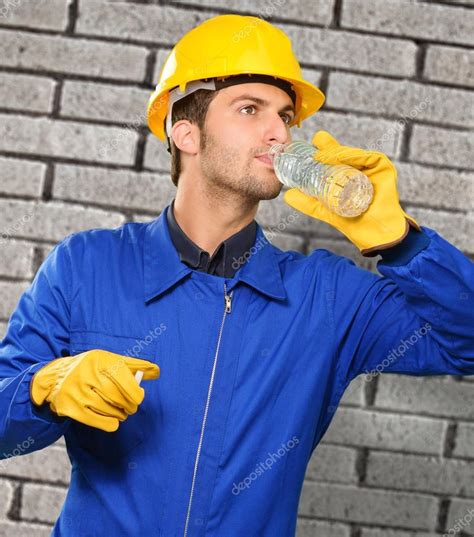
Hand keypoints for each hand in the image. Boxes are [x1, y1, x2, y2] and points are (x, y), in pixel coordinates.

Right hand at [30, 349, 159, 431]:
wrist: (55, 377)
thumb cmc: (91, 368)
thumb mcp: (110, 360)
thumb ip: (134, 365)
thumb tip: (156, 371)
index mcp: (99, 360)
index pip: (123, 378)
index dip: (135, 391)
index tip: (139, 397)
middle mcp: (87, 375)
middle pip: (117, 396)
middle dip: (130, 405)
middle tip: (132, 407)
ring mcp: (78, 392)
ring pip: (109, 409)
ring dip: (121, 414)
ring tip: (122, 412)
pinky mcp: (71, 408)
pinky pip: (98, 421)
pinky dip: (110, 423)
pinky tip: (113, 420)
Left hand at [283, 131, 420, 255]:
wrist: (375, 235)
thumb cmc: (356, 224)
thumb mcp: (327, 211)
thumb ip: (309, 203)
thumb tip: (288, 196)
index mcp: (349, 175)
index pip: (334, 159)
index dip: (321, 151)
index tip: (307, 148)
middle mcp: (361, 169)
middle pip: (342, 154)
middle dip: (326, 148)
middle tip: (313, 146)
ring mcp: (373, 168)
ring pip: (352, 155)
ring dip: (336, 152)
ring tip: (321, 156)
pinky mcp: (383, 168)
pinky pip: (367, 157)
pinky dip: (352, 156)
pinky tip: (339, 157)